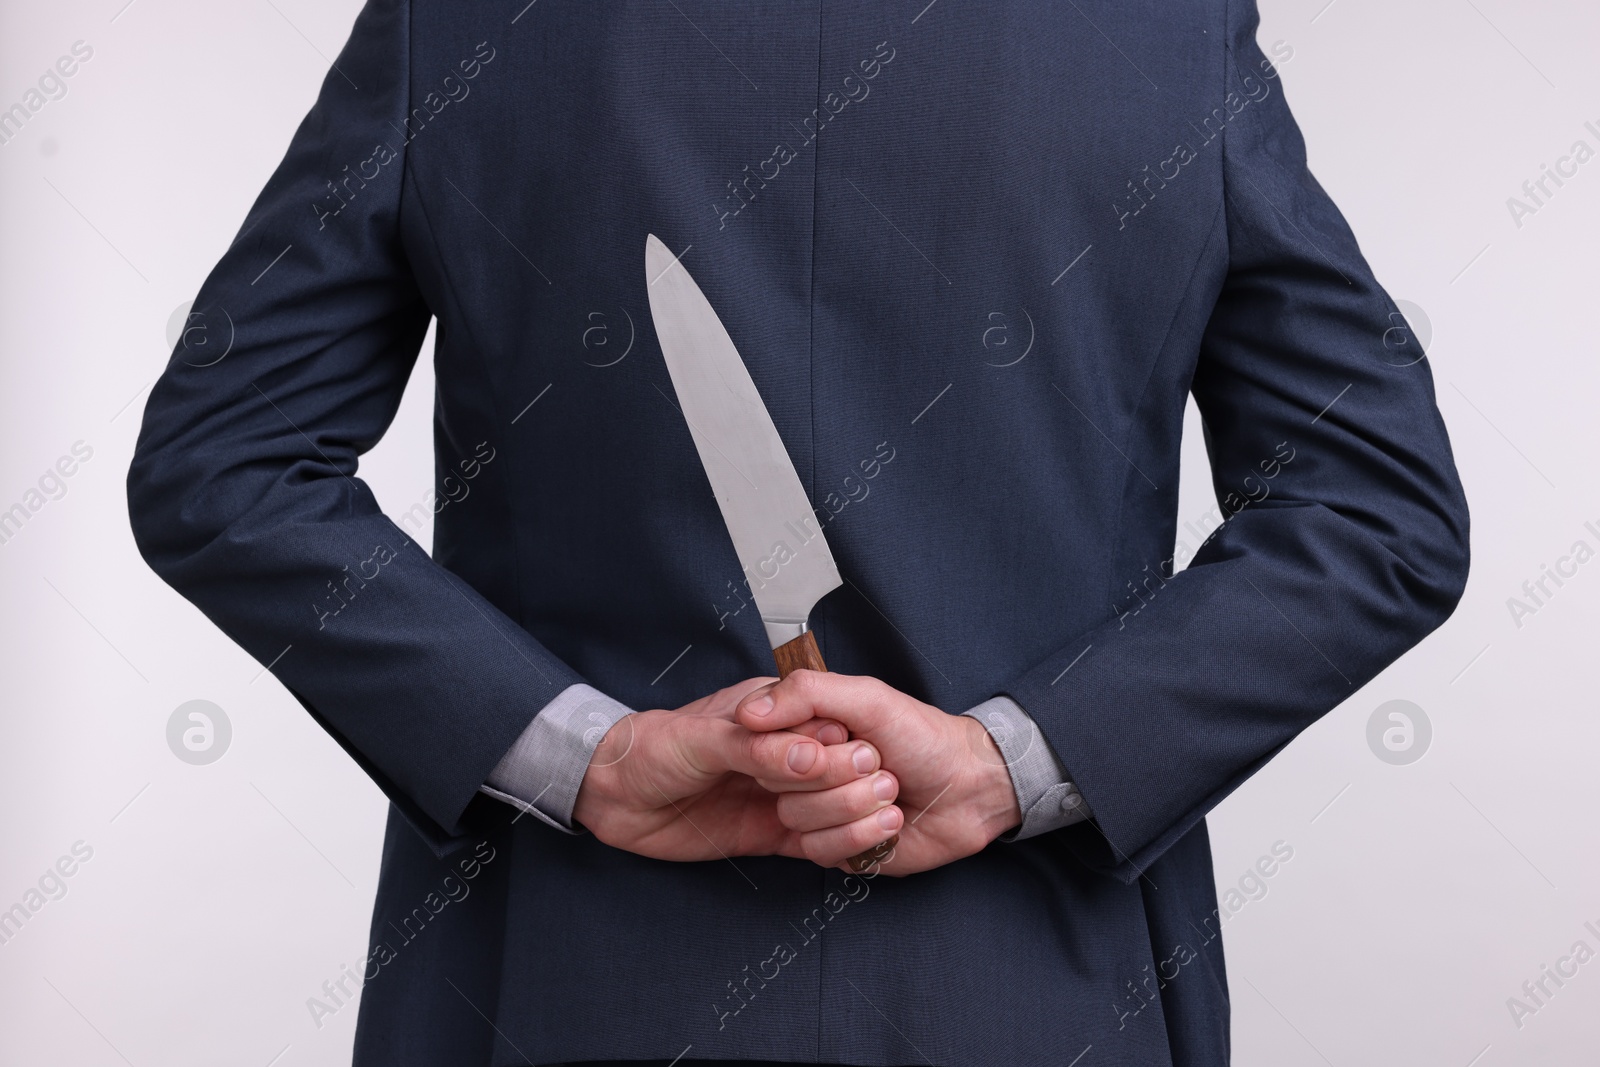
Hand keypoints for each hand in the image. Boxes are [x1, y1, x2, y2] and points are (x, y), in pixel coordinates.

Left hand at [572, 676, 891, 862]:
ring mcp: (777, 793)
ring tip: (882, 822)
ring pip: (829, 804)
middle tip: (878, 794)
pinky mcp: (768, 832)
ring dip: (853, 813)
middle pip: (835, 766)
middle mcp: (781, 751)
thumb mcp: (700, 738)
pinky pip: (812, 842)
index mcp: (771, 713)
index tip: (867, 760)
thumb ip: (754, 746)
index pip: (822, 726)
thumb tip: (808, 756)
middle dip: (855, 781)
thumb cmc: (650, 749)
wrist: (613, 796)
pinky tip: (859, 848)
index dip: (845, 745)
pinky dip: (836, 847)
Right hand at [735, 671, 1020, 875]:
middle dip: (838, 776)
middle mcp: (807, 771)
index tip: (843, 736)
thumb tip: (748, 712)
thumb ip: (807, 693)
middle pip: (781, 785)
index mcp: (808, 731)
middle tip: (877, 762)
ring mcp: (820, 811)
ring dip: (855, 807)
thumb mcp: (868, 699)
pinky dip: (862, 835)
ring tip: (891, 792)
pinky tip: (891, 821)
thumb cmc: (924, 737)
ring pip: (799, 820)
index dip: (803, 747)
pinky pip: (821, 850)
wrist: (969, 788)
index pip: (765, 743)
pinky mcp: (836, 848)